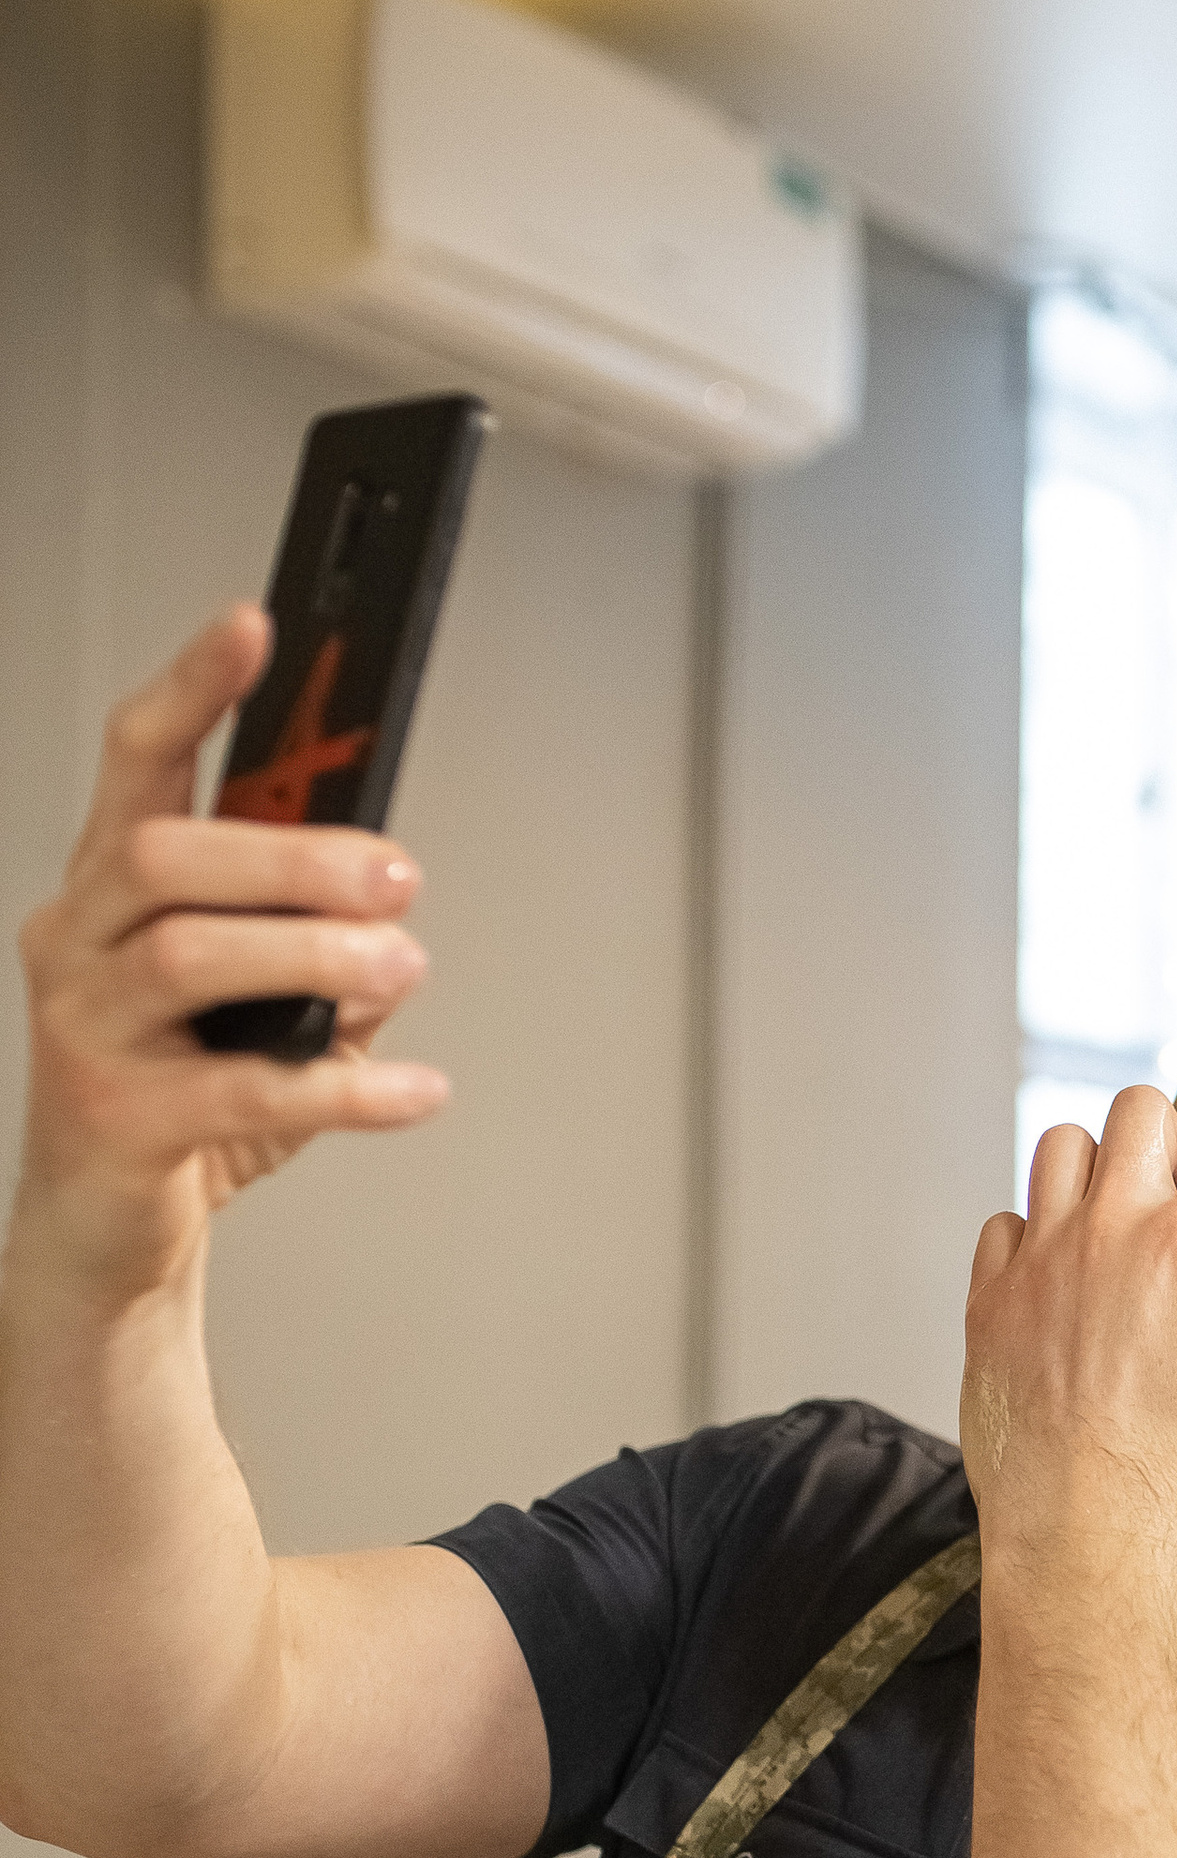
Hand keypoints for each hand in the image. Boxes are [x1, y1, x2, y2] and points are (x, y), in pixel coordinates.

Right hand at [14, 609, 447, 1304]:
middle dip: (293, 854)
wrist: (111, 1231)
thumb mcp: (264, 1013)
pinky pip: (241, 1091)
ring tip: (403, 966)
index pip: (137, 758)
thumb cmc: (181, 1103)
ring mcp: (87, 1028)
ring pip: (192, 954)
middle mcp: (81, 941)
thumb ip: (324, 958)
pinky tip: (414, 1092)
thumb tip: (390, 932)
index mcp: (111, 889)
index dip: (194, 688)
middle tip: (396, 877)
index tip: (255, 626)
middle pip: (166, 852)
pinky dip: (346, 1089)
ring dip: (317, 953)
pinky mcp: (119, 1119)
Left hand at [963, 1018, 1176, 1557]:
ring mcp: (1039, 1263)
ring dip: (1103, 1174)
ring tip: (1124, 1238)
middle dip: (1174, 1140)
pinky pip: (1007, 1224)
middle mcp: (1109, 1234)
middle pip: (1137, 1111)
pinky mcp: (987, 1303)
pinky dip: (1040, 1237)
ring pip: (1063, 1150)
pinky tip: (1065, 1287)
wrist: (1082, 1537)